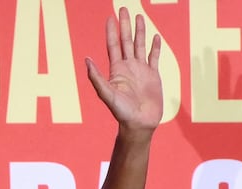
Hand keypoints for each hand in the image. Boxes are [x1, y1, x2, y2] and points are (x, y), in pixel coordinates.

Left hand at [85, 8, 162, 133]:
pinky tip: (155, 37)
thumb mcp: (107, 94)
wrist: (139, 124)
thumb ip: (96, 78)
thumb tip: (86, 59)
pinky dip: (155, 47)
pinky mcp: (153, 76)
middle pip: (126, 41)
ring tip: (139, 17)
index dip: (112, 31)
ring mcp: (141, 70)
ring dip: (140, 31)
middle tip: (123, 9)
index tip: (110, 17)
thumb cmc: (121, 112)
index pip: (113, 45)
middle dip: (125, 25)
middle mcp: (128, 67)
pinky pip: (154, 57)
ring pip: (140, 45)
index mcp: (117, 70)